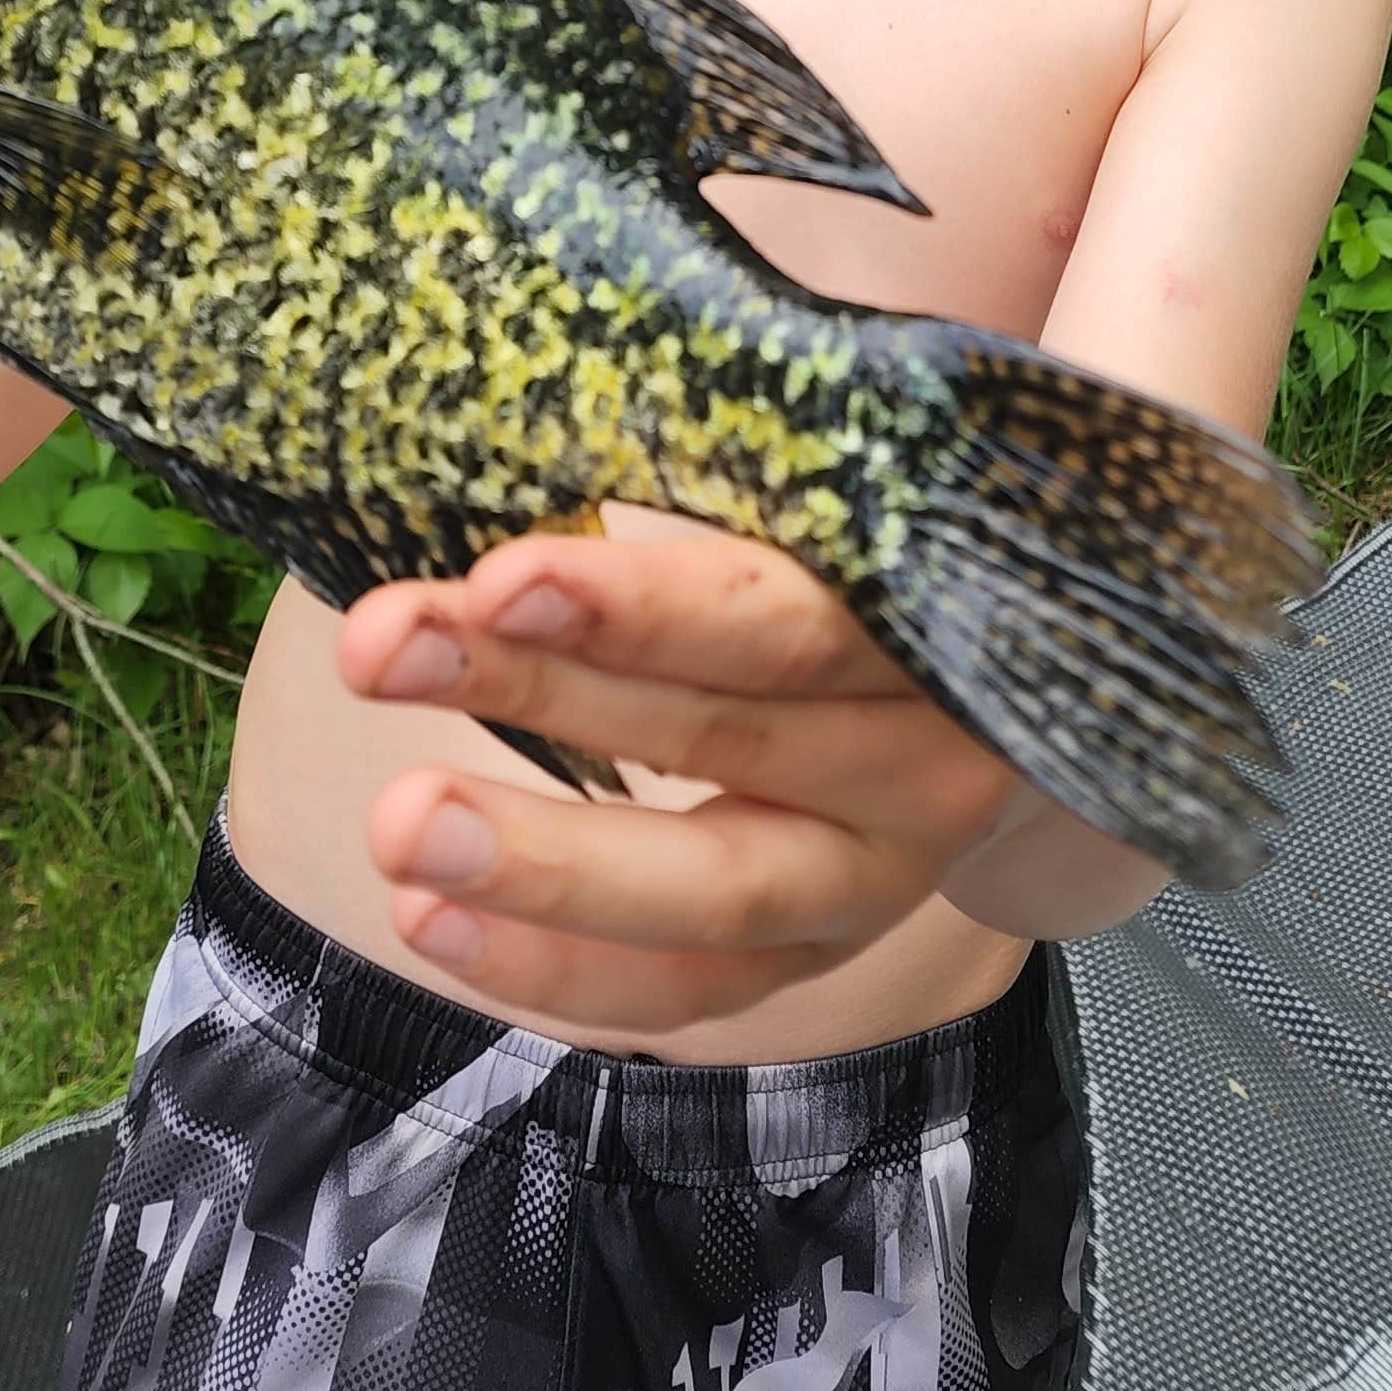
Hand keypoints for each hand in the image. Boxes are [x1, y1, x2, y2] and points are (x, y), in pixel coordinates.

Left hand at [332, 528, 1168, 1036]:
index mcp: (938, 608)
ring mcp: (883, 872)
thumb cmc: (872, 532)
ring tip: (396, 826)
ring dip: (542, 866)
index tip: (497, 573)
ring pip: (716, 892)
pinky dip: (557, 970)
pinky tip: (427, 919)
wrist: (1007, 663)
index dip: (643, 604)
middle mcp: (931, 754)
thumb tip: (521, 403)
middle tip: (384, 652)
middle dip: (543, 690)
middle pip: (729, 732)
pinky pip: (691, 987)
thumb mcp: (830, 475)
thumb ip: (725, 459)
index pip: (786, 614)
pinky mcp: (823, 951)